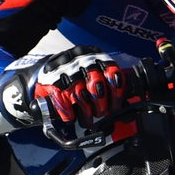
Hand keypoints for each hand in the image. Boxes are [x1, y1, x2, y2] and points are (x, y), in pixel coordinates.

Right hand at [1, 46, 131, 131]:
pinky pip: (62, 99)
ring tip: (88, 120)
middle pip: (97, 83)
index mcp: (96, 55)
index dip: (116, 92)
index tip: (116, 106)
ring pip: (80, 94)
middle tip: (101, 113)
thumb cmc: (76, 80)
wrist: (45, 76)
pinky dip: (67, 112)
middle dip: (101, 104)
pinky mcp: (50, 80)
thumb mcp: (94, 77)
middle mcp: (81, 58)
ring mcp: (64, 68)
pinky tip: (70, 117)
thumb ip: (110, 89)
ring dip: (86, 112)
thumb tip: (129, 112)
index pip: (112, 71)